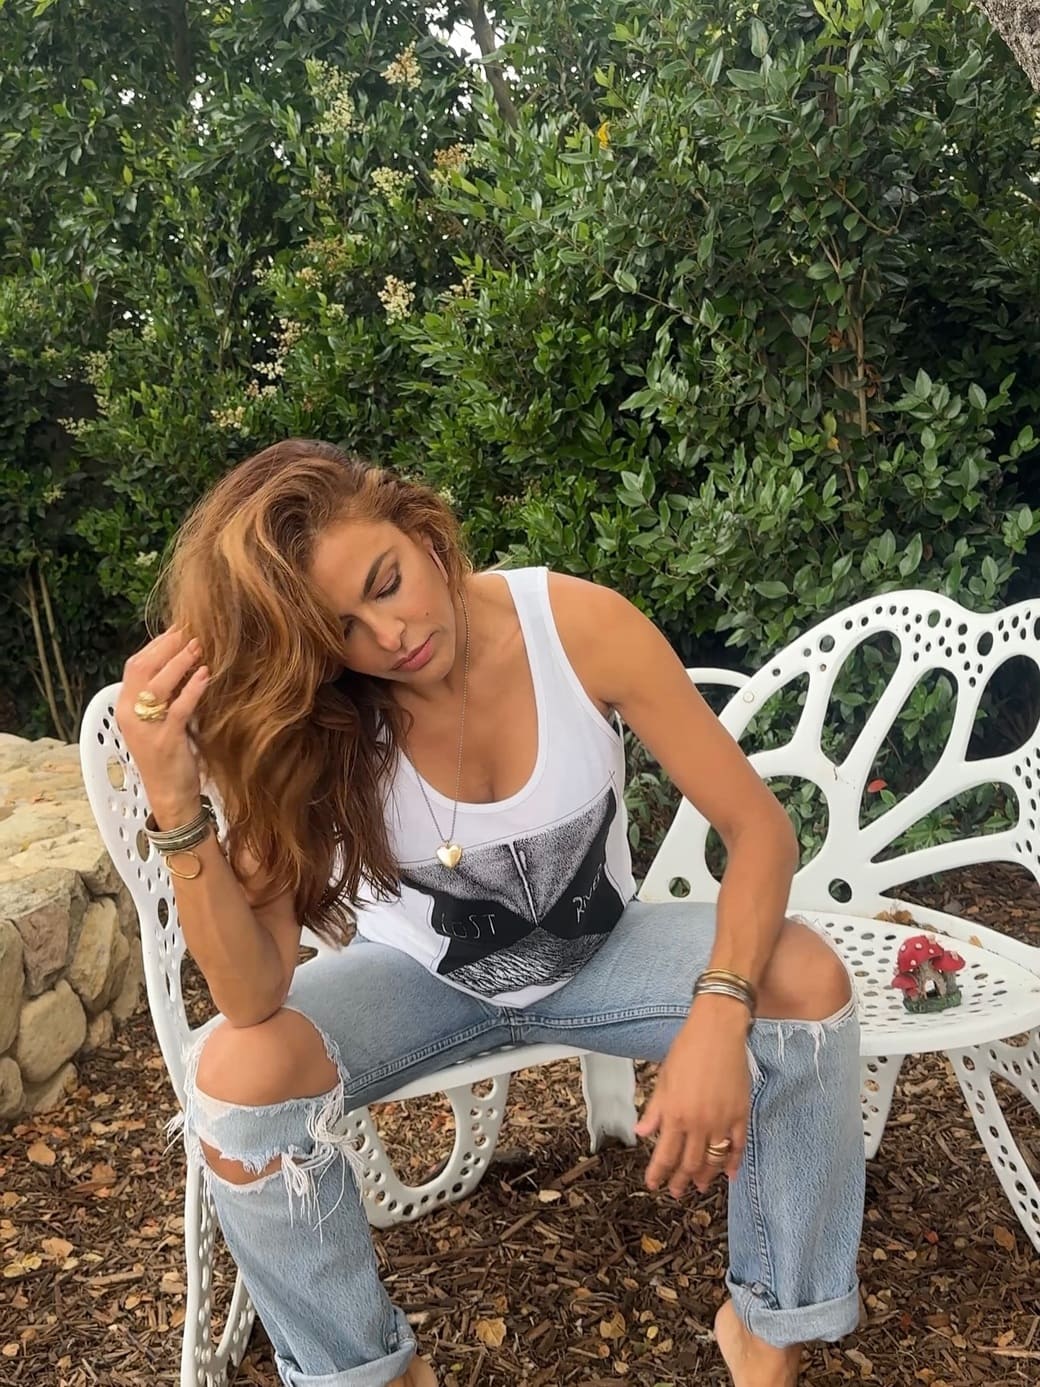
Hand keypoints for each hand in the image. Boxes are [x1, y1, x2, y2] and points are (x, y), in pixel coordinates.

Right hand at [115, 628, 208, 824]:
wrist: (170, 796)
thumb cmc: (169, 755)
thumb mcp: (160, 720)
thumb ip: (164, 694)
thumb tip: (184, 659)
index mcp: (126, 707)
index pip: (135, 665)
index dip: (157, 644)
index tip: (180, 628)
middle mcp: (130, 714)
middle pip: (142, 668)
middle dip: (167, 646)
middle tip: (192, 630)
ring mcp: (145, 728)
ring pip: (157, 685)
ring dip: (179, 662)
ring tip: (199, 645)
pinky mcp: (165, 741)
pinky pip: (177, 709)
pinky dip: (191, 689)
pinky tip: (205, 675)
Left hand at [635, 998, 750, 1196]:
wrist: (717, 1031)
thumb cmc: (687, 1049)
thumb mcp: (663, 1078)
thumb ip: (654, 1110)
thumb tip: (641, 1132)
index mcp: (675, 1114)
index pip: (665, 1154)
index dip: (659, 1173)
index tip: (654, 1183)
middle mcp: (698, 1123)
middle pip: (689, 1162)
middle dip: (680, 1180)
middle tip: (676, 1192)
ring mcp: (722, 1121)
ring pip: (713, 1159)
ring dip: (705, 1176)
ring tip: (698, 1186)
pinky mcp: (740, 1114)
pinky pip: (737, 1146)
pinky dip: (733, 1162)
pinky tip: (729, 1174)